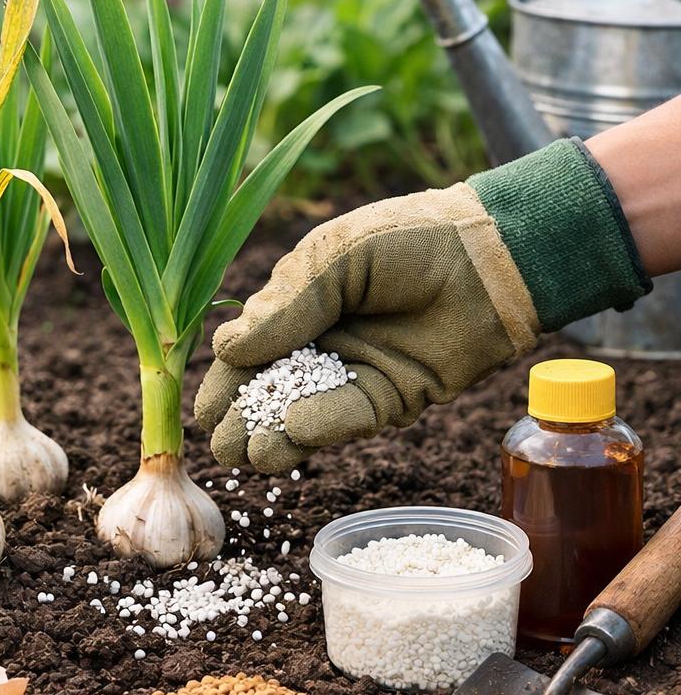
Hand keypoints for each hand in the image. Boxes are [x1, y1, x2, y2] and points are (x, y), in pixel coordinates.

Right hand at [195, 182, 541, 472]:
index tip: (204, 410)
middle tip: (221, 442)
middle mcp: (319, 346)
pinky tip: (294, 429)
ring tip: (249, 453)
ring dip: (274, 437)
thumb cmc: (408, 240)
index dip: (223, 383)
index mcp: (295, 309)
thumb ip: (284, 305)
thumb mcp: (333, 257)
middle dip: (242, 420)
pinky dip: (321, 425)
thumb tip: (226, 349)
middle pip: (268, 393)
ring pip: (303, 416)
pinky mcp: (391, 400)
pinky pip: (349, 418)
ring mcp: (354, 375)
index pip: (246, 353)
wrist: (489, 255)